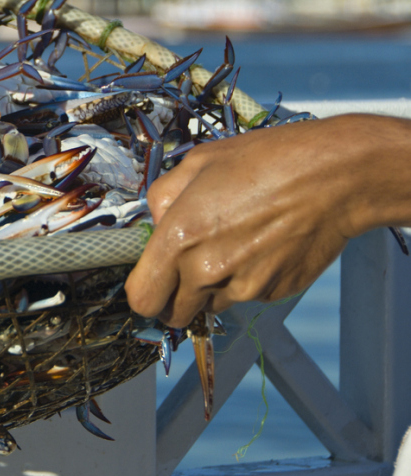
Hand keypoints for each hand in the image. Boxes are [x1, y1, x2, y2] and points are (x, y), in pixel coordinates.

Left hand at [125, 114, 410, 326]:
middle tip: (188, 269)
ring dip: (213, 286)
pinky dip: (247, 279)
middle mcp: (207, 270)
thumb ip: (162, 198)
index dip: (144, 293)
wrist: (332, 176)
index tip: (152, 282)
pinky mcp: (273, 293)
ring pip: (211, 304)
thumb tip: (156, 223)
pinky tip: (262, 246)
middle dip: (175, 297)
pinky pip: (246, 295)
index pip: (143, 298)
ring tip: (235, 243)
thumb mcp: (197, 164)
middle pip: (174, 314)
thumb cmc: (266, 161)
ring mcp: (243, 287)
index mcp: (180, 237)